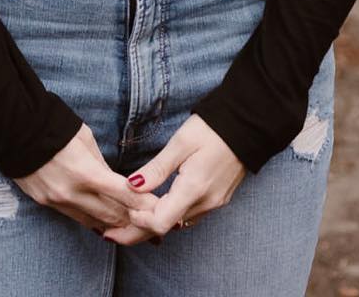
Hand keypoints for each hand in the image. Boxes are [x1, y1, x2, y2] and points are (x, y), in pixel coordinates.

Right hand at [14, 122, 156, 232]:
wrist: (15, 129)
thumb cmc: (55, 127)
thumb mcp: (84, 139)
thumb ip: (101, 165)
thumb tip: (115, 183)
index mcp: (86, 171)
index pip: (124, 194)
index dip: (144, 203)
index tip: (159, 206)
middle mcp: (72, 192)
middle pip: (112, 214)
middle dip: (134, 218)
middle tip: (152, 219)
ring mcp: (58, 200)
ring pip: (95, 222)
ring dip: (114, 223)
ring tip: (133, 224)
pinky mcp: (46, 203)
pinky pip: (75, 218)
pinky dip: (92, 220)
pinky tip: (105, 223)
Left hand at [104, 114, 244, 243]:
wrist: (247, 125)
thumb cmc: (212, 129)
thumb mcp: (180, 143)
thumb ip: (156, 169)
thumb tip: (131, 187)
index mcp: (193, 189)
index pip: (160, 223)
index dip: (138, 222)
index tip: (122, 211)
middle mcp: (205, 203)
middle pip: (166, 228)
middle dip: (137, 232)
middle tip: (111, 233)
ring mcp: (213, 204)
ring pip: (177, 224)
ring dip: (153, 224)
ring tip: (128, 220)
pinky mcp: (217, 200)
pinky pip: (188, 216)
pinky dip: (170, 216)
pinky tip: (156, 210)